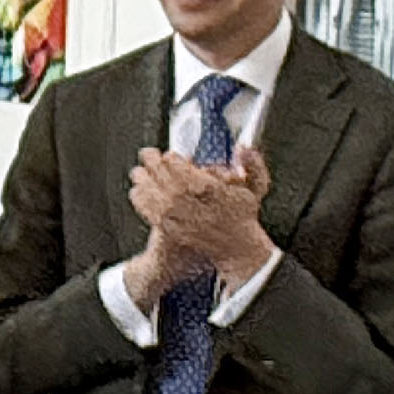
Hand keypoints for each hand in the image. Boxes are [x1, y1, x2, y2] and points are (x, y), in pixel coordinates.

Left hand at [128, 147, 275, 297]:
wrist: (235, 247)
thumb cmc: (243, 215)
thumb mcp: (256, 188)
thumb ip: (253, 165)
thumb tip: (243, 147)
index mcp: (211, 190)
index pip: (183, 168)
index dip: (173, 160)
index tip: (169, 154)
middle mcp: (193, 204)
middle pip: (164, 178)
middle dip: (153, 165)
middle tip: (147, 154)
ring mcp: (180, 219)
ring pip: (153, 194)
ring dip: (143, 180)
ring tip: (138, 171)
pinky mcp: (172, 231)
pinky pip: (150, 212)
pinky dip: (141, 200)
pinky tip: (137, 191)